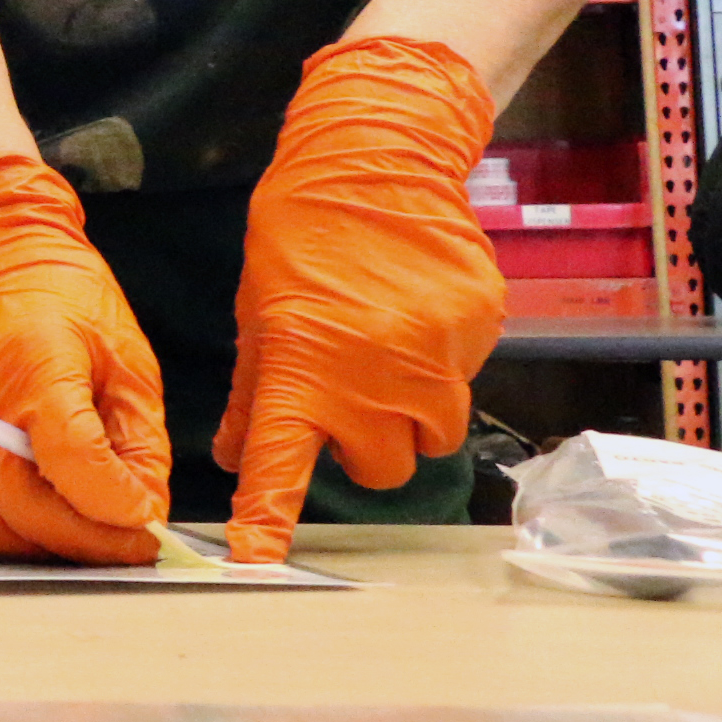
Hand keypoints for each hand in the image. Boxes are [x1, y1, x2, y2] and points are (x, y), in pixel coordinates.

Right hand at [0, 155, 168, 564]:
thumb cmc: (69, 306)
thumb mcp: (128, 366)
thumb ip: (138, 446)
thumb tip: (143, 515)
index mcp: (34, 372)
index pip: (73, 465)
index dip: (118, 507)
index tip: (150, 520)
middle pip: (29, 511)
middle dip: (91, 541)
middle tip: (135, 542)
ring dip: (52, 544)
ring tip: (97, 532)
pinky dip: (21, 528)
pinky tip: (60, 511)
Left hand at [216, 34, 503, 563]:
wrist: (377, 160)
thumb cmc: (302, 234)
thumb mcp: (258, 314)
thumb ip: (256, 392)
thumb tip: (240, 453)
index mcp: (305, 374)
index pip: (283, 468)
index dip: (270, 520)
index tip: (258, 561)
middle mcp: (374, 381)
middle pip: (383, 469)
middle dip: (365, 449)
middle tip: (346, 400)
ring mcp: (436, 361)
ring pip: (432, 436)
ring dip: (409, 417)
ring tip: (385, 358)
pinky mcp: (481, 333)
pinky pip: (464, 379)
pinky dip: (440, 365)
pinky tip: (417, 317)